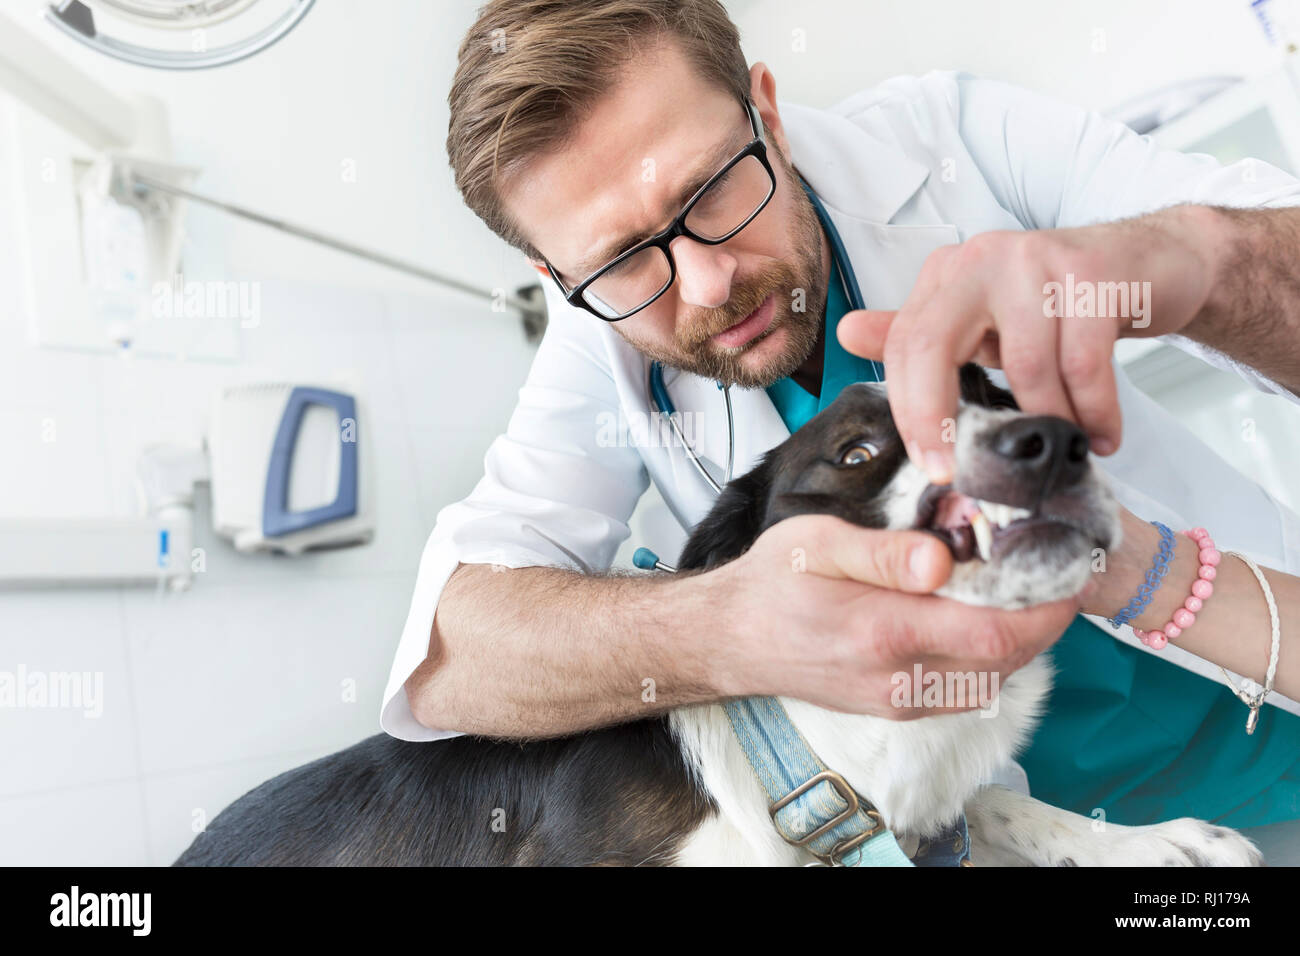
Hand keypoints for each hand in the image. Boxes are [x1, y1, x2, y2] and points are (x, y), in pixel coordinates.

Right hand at [705, 514, 1082, 718]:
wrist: (731, 638)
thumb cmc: (773, 583)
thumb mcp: (818, 543)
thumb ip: (884, 552)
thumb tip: (944, 559)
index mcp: (884, 633)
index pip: (994, 633)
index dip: (1045, 606)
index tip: (1066, 567)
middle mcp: (899, 679)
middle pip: (1006, 662)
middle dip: (1044, 617)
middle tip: (1058, 569)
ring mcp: (900, 700)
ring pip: (992, 679)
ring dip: (1022, 639)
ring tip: (1027, 588)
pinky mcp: (897, 706)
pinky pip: (967, 689)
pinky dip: (992, 656)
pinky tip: (986, 619)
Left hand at [836, 207, 1219, 482]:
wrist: (1151, 260)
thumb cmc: (1058, 302)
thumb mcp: (985, 322)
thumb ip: (920, 335)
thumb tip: (846, 332)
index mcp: (947, 275)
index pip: (904, 346)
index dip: (911, 411)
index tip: (932, 465)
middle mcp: (981, 259)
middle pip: (934, 345)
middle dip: (940, 417)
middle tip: (963, 473)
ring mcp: (1035, 260)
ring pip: (1025, 365)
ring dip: (1048, 420)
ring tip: (1065, 447)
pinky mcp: (1091, 274)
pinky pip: (1084, 364)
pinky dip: (1096, 411)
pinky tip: (1102, 436)